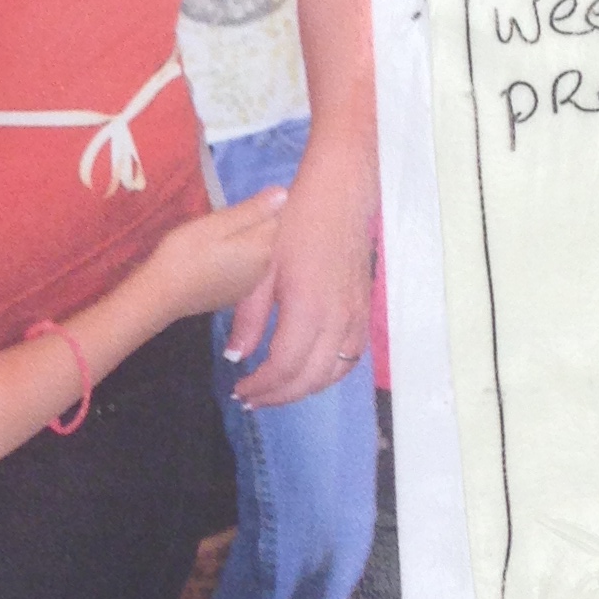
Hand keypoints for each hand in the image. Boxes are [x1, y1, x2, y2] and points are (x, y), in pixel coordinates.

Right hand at [146, 187, 285, 321]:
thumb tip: (283, 193)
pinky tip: (212, 264)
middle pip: (264, 237)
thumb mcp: (215, 224)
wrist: (161, 295)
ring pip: (253, 254)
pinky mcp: (236, 295)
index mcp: (261, 247)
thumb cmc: (185, 253)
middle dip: (247, 228)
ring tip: (211, 245)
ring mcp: (250, 285)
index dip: (249, 210)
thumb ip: (251, 210)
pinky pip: (243, 271)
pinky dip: (233, 264)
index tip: (225, 214)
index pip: (272, 217)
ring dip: (240, 246)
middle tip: (214, 228)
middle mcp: (263, 268)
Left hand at [222, 137, 373, 406]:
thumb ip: (249, 318)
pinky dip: (328, 374)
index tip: (240, 390)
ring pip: (333, 374)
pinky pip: (350, 358)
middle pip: (309, 378)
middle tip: (251, 399)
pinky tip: (308, 374)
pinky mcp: (362, 312)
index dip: (262, 387)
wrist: (338, 198)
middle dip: (278, 396)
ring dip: (303, 390)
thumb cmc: (294, 226)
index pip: (285, 366)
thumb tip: (236, 356)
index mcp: (308, 308)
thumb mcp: (261, 269)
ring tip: (275, 392)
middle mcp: (337, 319)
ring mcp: (354, 317)